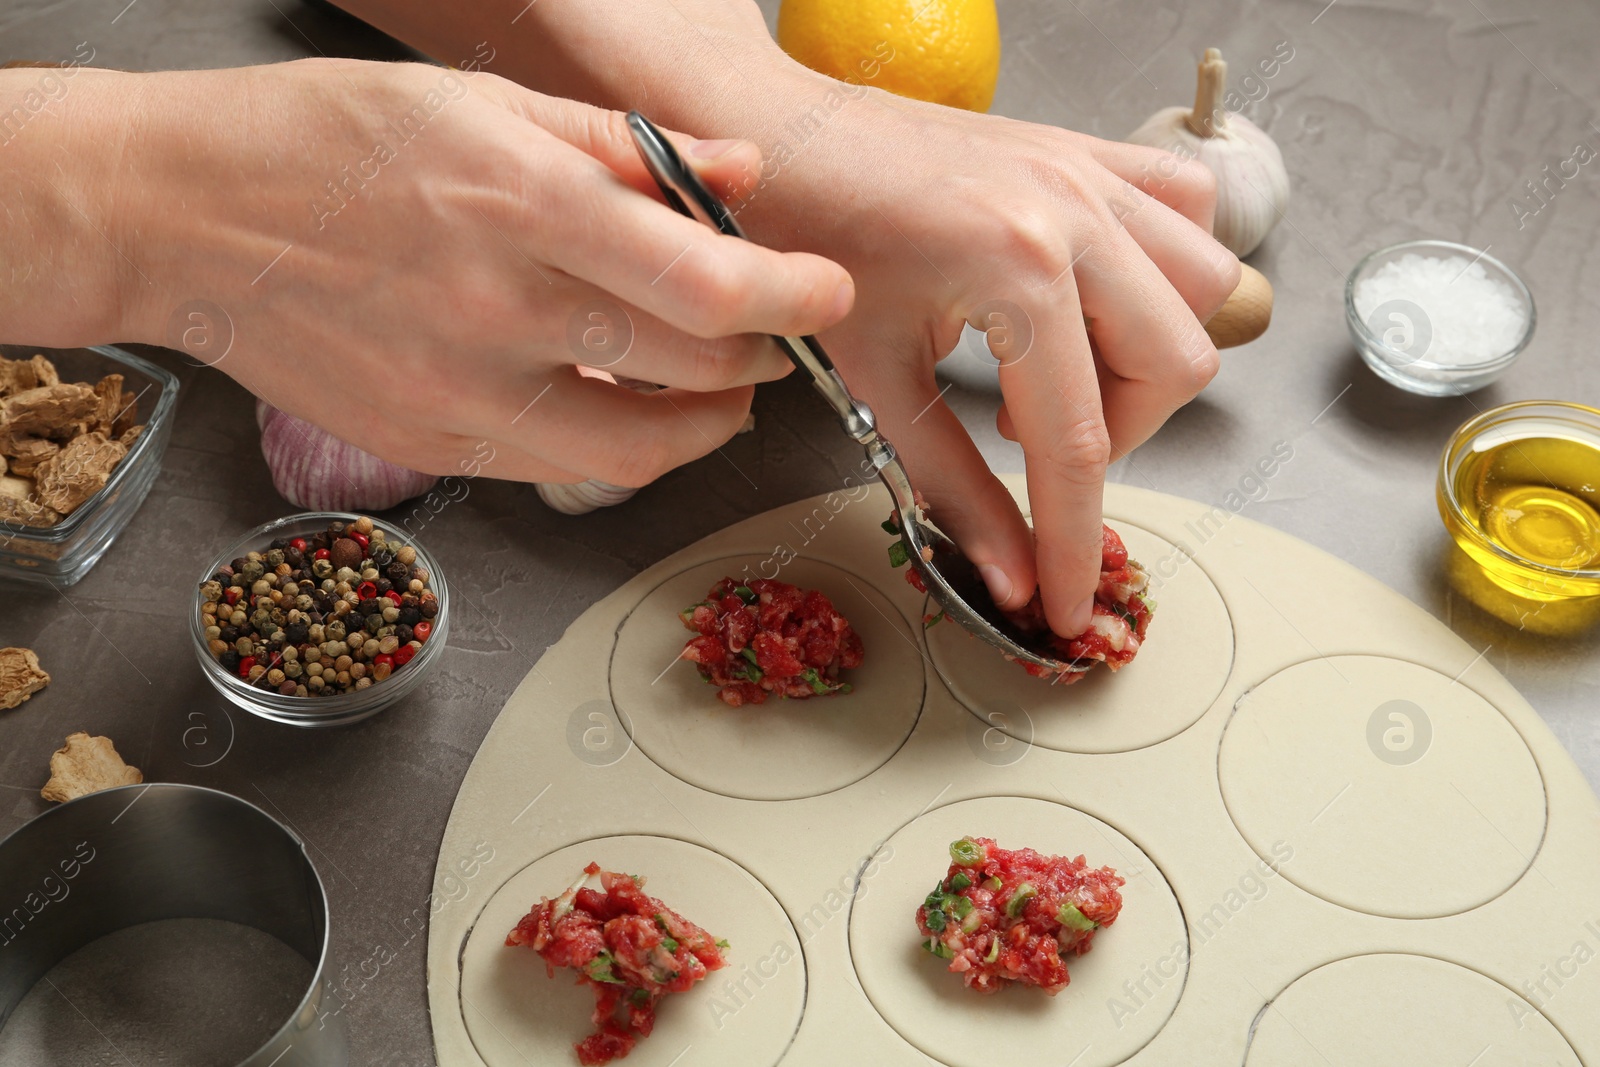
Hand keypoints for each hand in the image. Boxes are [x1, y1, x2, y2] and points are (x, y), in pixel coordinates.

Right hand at [96, 60, 852, 484]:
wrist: (180, 213)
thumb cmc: (323, 141)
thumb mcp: (481, 104)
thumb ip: (623, 149)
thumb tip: (735, 176)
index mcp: (518, 205)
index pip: (700, 280)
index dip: (788, 296)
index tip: (822, 292)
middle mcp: (497, 311)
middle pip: (687, 371)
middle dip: (757, 356)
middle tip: (767, 333)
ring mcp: (461, 394)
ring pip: (637, 452)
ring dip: (705, 425)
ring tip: (716, 389)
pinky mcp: (432, 446)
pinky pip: (562, 470)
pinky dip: (620, 446)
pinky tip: (622, 405)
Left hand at [736, 81, 1238, 634]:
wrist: (779, 135)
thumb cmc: (803, 236)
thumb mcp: (874, 375)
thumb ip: (952, 485)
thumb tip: (1007, 577)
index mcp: (1016, 271)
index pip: (1076, 443)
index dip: (1073, 539)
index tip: (1070, 603)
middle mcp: (1074, 213)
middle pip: (1172, 367)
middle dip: (1117, 436)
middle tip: (1038, 445)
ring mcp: (1089, 173)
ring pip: (1204, 286)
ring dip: (1150, 353)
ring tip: (1060, 369)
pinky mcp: (1087, 150)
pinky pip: (1185, 208)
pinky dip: (1164, 268)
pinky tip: (1094, 298)